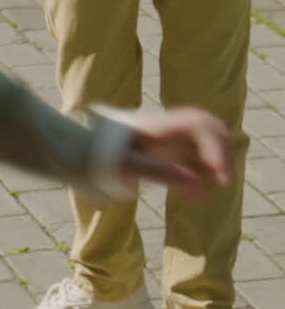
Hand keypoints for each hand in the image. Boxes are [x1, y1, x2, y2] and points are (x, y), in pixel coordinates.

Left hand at [117, 107, 232, 197]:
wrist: (94, 151)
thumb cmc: (108, 156)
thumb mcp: (128, 165)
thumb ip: (159, 171)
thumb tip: (196, 184)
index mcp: (162, 125)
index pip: (198, 123)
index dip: (214, 144)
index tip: (219, 172)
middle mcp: (172, 128)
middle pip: (210, 128)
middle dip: (223, 151)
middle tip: (224, 182)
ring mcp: (172, 138)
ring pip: (207, 143)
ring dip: (215, 164)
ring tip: (210, 188)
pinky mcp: (171, 152)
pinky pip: (196, 158)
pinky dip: (202, 175)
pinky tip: (195, 196)